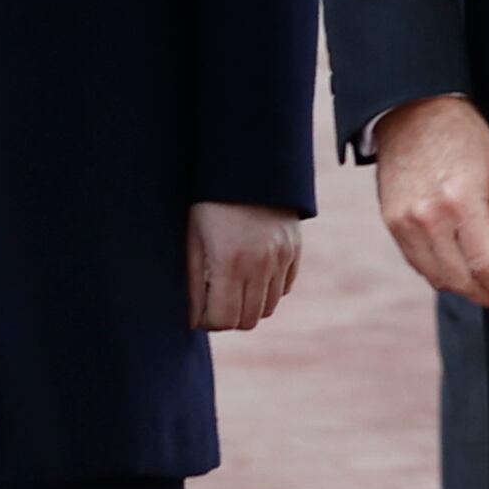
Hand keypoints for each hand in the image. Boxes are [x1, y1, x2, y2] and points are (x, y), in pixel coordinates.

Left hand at [189, 203, 300, 332]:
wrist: (248, 166)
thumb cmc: (210, 203)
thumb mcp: (193, 240)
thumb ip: (194, 283)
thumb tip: (195, 321)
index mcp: (229, 262)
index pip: (224, 319)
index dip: (209, 322)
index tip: (200, 313)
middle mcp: (260, 264)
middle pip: (248, 320)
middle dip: (229, 318)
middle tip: (215, 302)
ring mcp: (281, 257)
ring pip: (268, 308)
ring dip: (249, 306)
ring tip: (233, 288)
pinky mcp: (294, 250)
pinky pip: (284, 288)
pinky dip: (268, 290)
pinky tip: (252, 274)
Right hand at [374, 93, 488, 314]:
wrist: (413, 110)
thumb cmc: (465, 136)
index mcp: (463, 200)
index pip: (487, 265)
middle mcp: (430, 216)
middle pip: (460, 279)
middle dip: (486, 294)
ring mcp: (405, 221)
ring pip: (437, 277)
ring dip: (463, 287)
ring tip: (483, 283)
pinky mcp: (391, 221)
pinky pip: (417, 262)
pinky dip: (439, 271)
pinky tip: (457, 265)